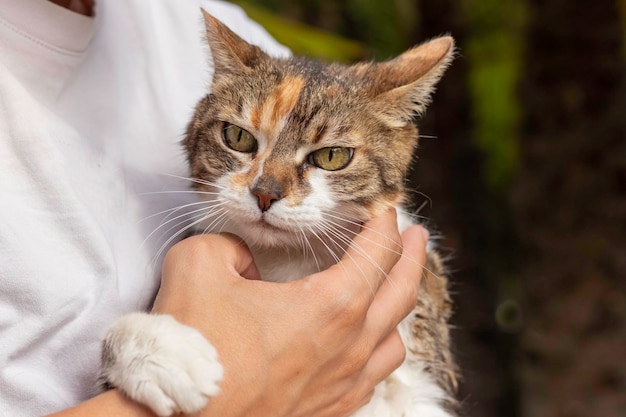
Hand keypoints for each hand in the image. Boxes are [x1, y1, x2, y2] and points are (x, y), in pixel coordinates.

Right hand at [152, 209, 427, 416]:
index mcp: (331, 306)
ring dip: (397, 306)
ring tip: (390, 289)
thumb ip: (228, 244)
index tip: (383, 208)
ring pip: (395, 339)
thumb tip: (245, 257)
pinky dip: (379, 348)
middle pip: (402, 292)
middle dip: (412, 257)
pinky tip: (364, 343)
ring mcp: (345, 384)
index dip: (383, 223)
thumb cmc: (193, 348)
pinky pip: (374, 376)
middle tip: (415, 235)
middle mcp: (351, 346)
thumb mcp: (199, 265)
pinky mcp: (331, 411)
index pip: (377, 253)